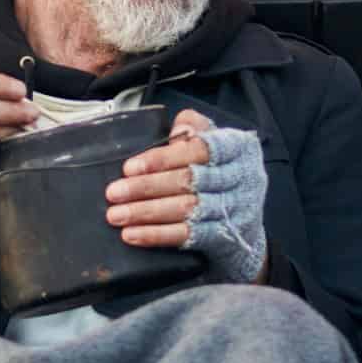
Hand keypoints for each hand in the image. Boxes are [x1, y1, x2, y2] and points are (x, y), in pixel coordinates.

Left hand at [104, 108, 269, 283]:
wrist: (247, 222)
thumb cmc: (221, 174)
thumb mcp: (214, 143)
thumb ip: (194, 130)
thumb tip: (176, 127)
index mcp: (235, 147)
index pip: (198, 149)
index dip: (162, 158)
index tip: (130, 167)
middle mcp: (239, 176)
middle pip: (188, 180)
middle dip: (145, 187)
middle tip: (114, 192)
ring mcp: (234, 208)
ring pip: (185, 209)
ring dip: (146, 213)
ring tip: (117, 215)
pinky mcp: (225, 235)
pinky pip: (187, 235)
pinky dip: (157, 235)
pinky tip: (134, 234)